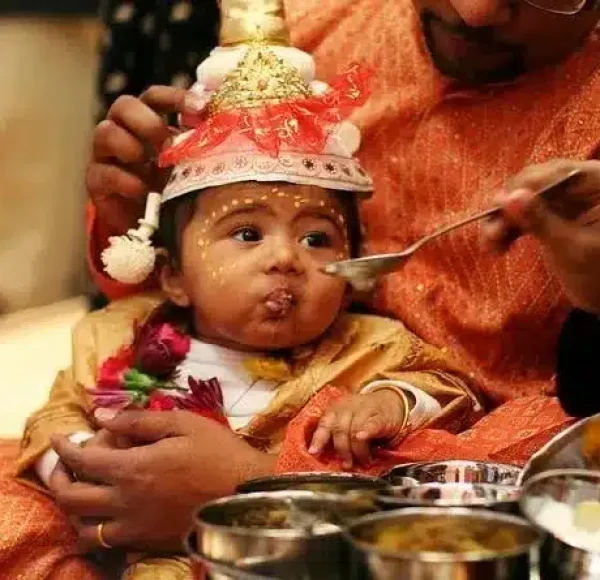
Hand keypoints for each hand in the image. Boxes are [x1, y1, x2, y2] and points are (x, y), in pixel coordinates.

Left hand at [51, 411, 275, 551]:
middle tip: (61, 466)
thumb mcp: (184, 423)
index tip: (59, 437)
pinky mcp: (148, 542)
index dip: (64, 447)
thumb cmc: (218, 453)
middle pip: (71, 498)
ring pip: (84, 528)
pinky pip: (108, 542)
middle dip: (57, 479)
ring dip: (73, 510)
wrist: (246, 495)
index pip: (82, 460)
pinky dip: (97, 529)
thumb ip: (139, 420)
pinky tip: (106, 514)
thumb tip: (102, 415)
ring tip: (79, 492)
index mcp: (133, 468)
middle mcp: (126, 502)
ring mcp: (136, 526)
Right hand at [87, 85, 199, 234]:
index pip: (156, 98)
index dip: (176, 97)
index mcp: (150, 122)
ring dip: (128, 144)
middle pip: (124, 106)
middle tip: (165, 140)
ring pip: (105, 132)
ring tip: (147, 161)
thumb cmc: (172, 190)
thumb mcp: (189, 167)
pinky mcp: (97, 181)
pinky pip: (102, 172)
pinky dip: (123, 179)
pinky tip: (141, 190)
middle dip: (146, 120)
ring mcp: (108, 156)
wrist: (150, 228)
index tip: (201, 107)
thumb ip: (199, 148)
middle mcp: (125, 132)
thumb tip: (227, 130)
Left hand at [308, 391, 405, 468]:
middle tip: (347, 464)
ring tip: (362, 461)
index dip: (318, 439)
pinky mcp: (381, 415)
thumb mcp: (348, 421)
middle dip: (342, 450)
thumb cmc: (364, 415)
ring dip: (357, 449)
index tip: (313, 452)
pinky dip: (365, 432)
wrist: (391, 401)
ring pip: (355, 429)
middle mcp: (348, 407)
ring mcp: (365, 409)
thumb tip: (326, 457)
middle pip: (340, 429)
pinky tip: (362, 438)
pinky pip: (371, 424)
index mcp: (336, 409)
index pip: (324, 424)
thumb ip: (337, 435)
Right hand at [483, 159, 599, 313]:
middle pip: (536, 184)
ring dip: (503, 222)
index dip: (524, 187)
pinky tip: (495, 248)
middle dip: (508, 208)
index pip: (558, 174)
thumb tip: (510, 196)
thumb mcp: (572, 249)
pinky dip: (509, 230)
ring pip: (525, 200)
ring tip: (488, 247)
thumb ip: (541, 221)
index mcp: (599, 183)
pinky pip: (525, 214)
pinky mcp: (554, 214)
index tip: (497, 206)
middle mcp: (583, 185)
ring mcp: (567, 200)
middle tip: (488, 233)